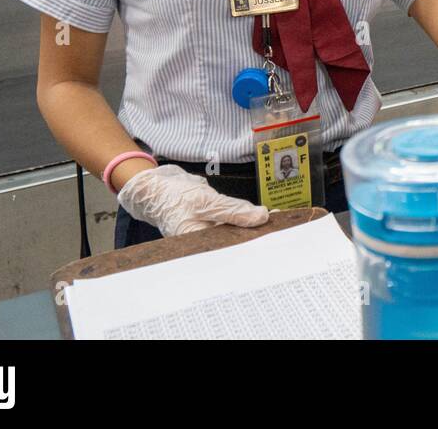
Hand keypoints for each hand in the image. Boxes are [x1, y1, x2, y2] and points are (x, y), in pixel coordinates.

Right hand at [116, 164, 269, 236]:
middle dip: (256, 236)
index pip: (232, 250)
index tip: (274, 237)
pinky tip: (259, 217)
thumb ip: (234, 210)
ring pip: (235, 234)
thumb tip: (261, 217)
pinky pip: (231, 224)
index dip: (253, 245)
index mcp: (199, 245)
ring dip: (253, 227)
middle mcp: (204, 244)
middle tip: (280, 228)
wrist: (156, 187)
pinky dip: (243, 220)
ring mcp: (208, 234)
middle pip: (236, 244)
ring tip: (275, 222)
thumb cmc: (175, 196)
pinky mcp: (212, 224)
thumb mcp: (206, 201)